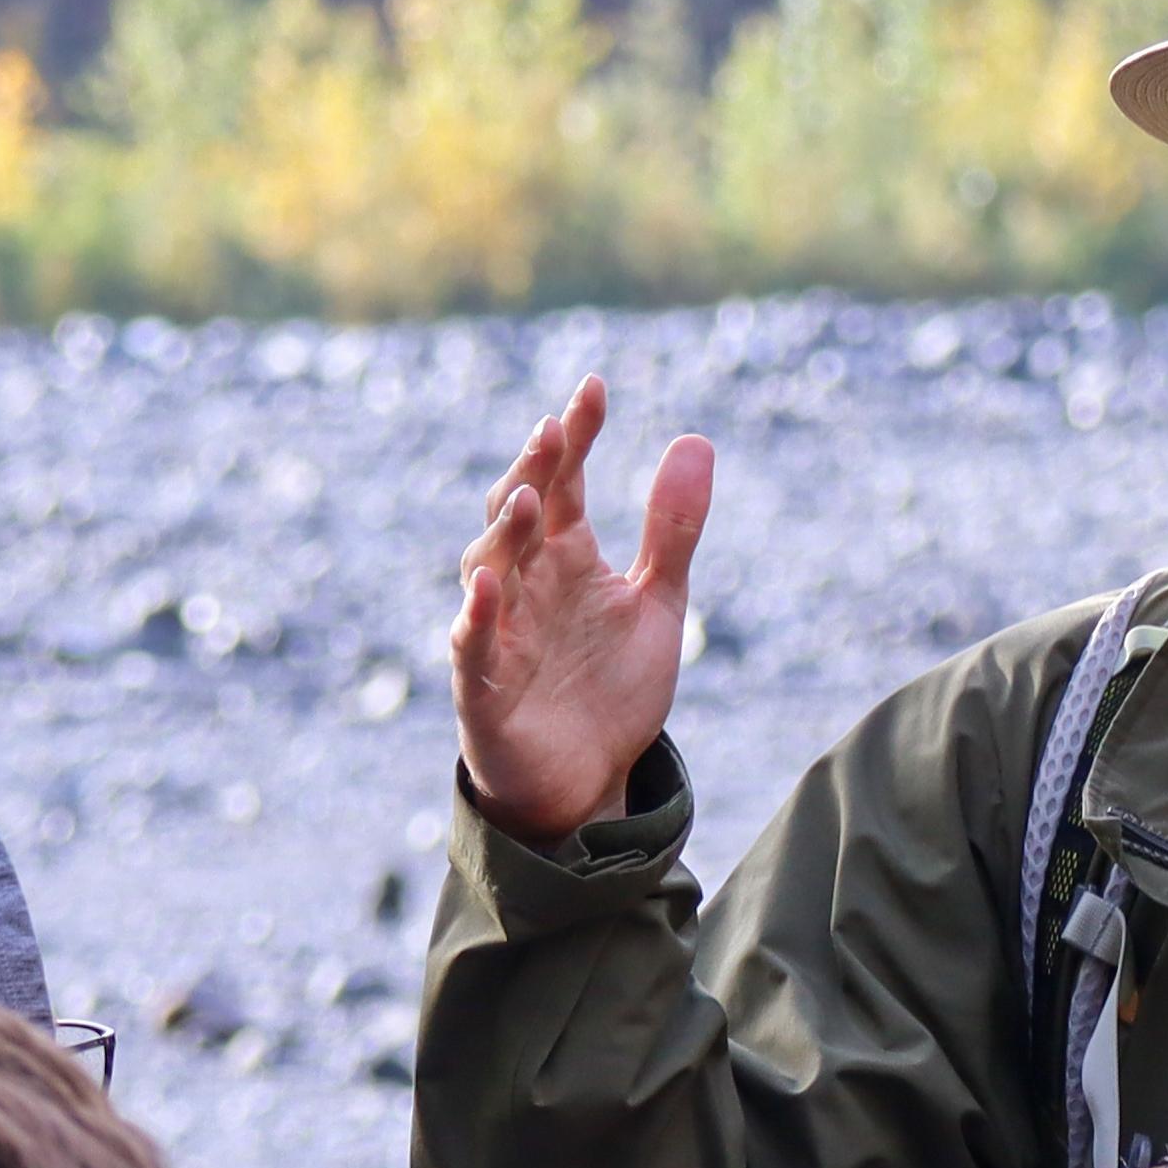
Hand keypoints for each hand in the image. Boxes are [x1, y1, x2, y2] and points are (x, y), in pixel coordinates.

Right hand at [449, 375, 709, 842]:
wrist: (590, 779)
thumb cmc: (612, 686)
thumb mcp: (656, 602)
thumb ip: (670, 529)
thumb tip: (696, 439)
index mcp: (566, 557)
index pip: (565, 481)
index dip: (575, 436)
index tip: (594, 387)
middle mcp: (527, 583)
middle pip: (518, 513)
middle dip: (532, 470)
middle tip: (553, 430)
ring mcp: (500, 631)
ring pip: (487, 568)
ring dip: (505, 533)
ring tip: (530, 496)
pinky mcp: (482, 686)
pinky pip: (471, 645)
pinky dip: (477, 616)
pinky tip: (488, 588)